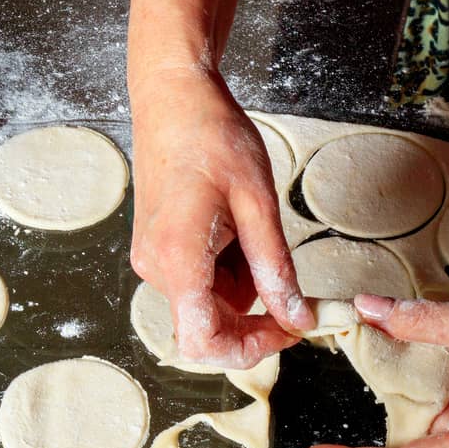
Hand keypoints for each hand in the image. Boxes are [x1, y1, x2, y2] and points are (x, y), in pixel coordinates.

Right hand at [129, 64, 315, 367]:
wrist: (171, 98)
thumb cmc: (212, 136)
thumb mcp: (258, 201)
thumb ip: (275, 267)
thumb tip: (296, 317)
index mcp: (177, 258)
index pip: (203, 342)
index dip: (250, 349)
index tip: (288, 330)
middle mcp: (156, 268)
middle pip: (209, 326)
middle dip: (255, 314)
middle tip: (291, 286)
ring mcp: (152, 261)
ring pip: (209, 303)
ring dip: (243, 285)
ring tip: (253, 229)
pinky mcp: (157, 252)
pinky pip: (199, 282)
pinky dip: (227, 269)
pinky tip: (234, 227)